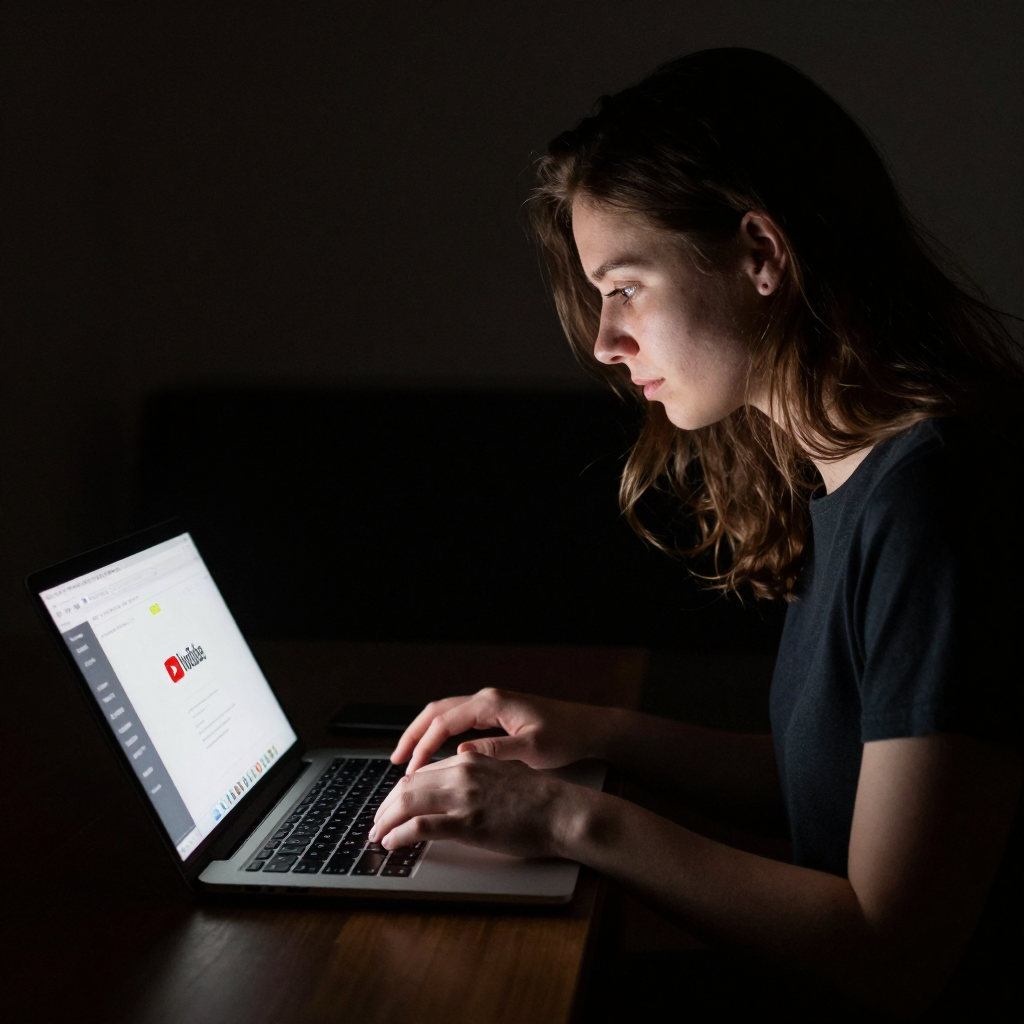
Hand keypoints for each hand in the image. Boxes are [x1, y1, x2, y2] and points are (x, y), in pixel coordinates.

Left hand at [369, 751, 581, 858]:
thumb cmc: (537, 799)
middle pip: (407, 786)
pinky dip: (400, 835)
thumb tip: (451, 792)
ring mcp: (463, 797)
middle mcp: (462, 772)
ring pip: (407, 803)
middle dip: (386, 806)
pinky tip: (392, 843)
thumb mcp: (501, 774)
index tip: (391, 806)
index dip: (400, 792)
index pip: (421, 773)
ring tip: (378, 835)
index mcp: (469, 759)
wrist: (560, 811)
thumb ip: (474, 777)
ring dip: (386, 821)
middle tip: (377, 823)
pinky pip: (421, 827)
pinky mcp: (467, 823)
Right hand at [390, 687, 615, 774]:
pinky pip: (458, 721)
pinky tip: (434, 754)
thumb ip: (496, 751)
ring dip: (424, 734)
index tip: (410, 769)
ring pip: (445, 714)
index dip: (423, 745)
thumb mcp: (533, 749)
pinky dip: (440, 735)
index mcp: (492, 704)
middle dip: (413, 735)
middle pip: (436, 712)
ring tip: (407, 758)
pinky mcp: (496, 714)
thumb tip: (461, 754)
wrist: (590, 727)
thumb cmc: (565, 736)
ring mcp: (491, 705)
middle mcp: (487, 699)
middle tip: (396, 761)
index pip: (444, 721)